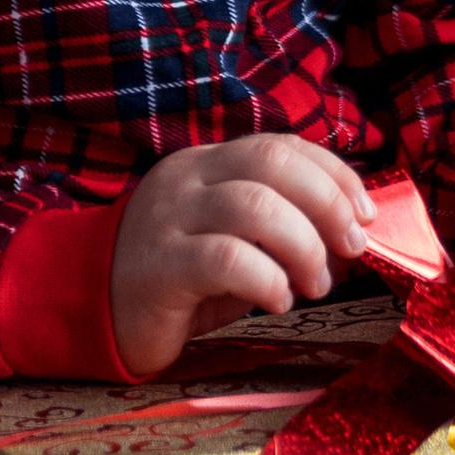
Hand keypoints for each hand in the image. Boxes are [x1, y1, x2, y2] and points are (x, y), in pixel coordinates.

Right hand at [110, 132, 376, 375]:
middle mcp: (187, 180)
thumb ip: (279, 225)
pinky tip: (278, 300)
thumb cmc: (177, 278)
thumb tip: (350, 234)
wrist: (91, 309)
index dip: (333, 173)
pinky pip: (226, 260)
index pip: (280, 145)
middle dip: (327, 203)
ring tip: (315, 284)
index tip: (364, 213)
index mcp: (207, 164)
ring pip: (255, 207)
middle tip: (349, 248)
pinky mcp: (158, 267)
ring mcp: (168, 219)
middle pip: (272, 163)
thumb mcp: (231, 238)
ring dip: (304, 246)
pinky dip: (268, 279)